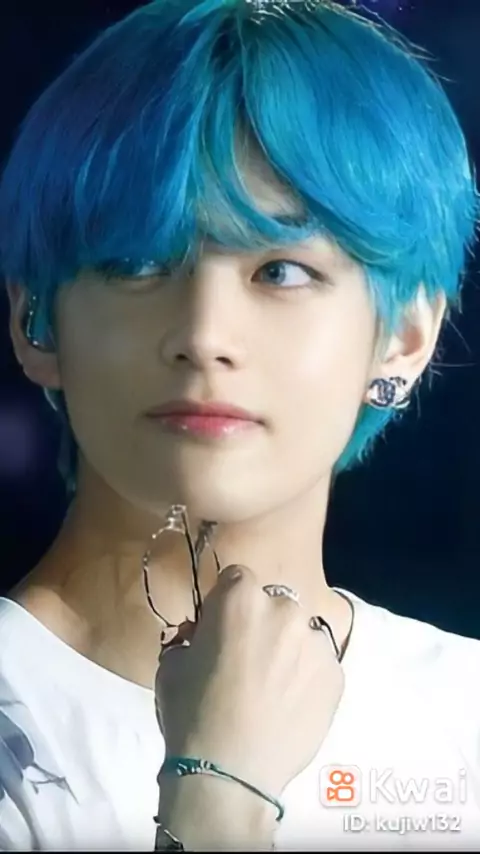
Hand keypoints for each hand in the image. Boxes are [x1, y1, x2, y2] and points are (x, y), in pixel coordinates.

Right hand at [155, 564, 343, 799]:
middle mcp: (284, 610)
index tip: (222, 628)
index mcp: (240, 598)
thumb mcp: (172, 664)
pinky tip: (289, 705)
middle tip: (247, 660)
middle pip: (274, 604)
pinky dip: (307, 677)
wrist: (227, 775)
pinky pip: (319, 664)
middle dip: (261, 623)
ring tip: (271, 688)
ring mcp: (315, 642)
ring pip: (300, 633)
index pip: (238, 578)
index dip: (228, 603)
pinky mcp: (336, 675)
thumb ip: (191, 636)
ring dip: (288, 649)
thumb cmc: (190, 714)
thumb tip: (202, 634)